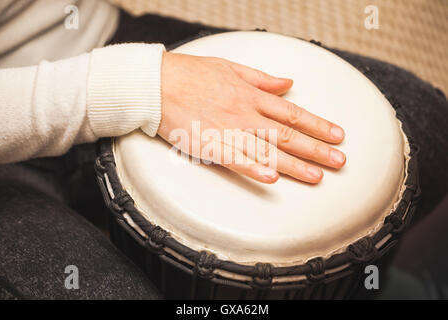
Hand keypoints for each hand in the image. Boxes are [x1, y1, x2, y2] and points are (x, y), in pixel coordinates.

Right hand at [158, 52, 345, 183]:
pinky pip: (235, 159)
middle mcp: (245, 114)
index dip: (318, 125)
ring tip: (317, 176)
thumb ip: (262, 78)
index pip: (292, 113)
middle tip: (339, 161)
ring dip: (294, 164)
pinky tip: (272, 178)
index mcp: (251, 96)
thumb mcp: (231, 67)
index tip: (337, 135)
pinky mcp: (208, 144)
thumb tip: (288, 84)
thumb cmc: (192, 73)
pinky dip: (254, 169)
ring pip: (267, 150)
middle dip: (316, 149)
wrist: (157, 83)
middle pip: (287, 134)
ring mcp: (227, 130)